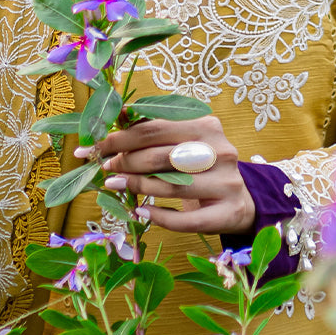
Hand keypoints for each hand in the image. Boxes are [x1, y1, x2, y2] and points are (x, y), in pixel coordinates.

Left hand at [88, 116, 255, 235]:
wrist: (240, 200)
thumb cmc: (202, 167)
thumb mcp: (182, 142)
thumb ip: (153, 130)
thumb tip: (116, 115)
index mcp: (207, 126)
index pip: (153, 129)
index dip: (119, 138)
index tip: (95, 146)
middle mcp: (221, 152)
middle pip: (160, 156)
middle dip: (125, 161)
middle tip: (106, 167)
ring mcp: (227, 184)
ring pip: (172, 186)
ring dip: (136, 186)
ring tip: (115, 184)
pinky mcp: (228, 212)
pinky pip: (186, 219)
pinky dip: (158, 216)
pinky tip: (141, 211)